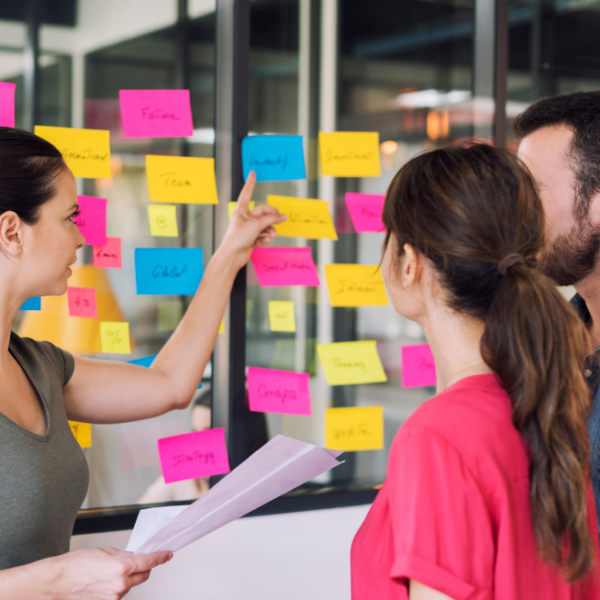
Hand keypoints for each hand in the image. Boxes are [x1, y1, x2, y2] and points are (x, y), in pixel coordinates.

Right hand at [49, 547, 171, 598]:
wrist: (56, 584)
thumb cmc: (76, 565)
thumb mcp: (105, 551)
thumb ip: (124, 555)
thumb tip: (137, 556)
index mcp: (122, 566)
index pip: (150, 561)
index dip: (161, 557)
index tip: (168, 554)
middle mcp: (121, 584)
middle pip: (145, 575)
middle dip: (145, 567)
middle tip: (138, 561)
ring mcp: (115, 597)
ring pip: (132, 585)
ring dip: (130, 578)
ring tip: (110, 572)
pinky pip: (120, 594)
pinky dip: (119, 587)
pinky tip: (106, 582)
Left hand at [219, 171, 286, 269]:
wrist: (232, 256)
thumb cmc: (238, 237)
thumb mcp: (256, 224)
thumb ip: (272, 219)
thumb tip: (283, 216)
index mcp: (241, 210)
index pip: (247, 193)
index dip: (250, 183)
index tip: (252, 173)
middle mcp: (244, 218)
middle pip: (262, 212)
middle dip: (272, 217)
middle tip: (281, 218)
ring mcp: (248, 229)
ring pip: (264, 225)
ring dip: (271, 229)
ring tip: (273, 235)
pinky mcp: (251, 239)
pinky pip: (262, 236)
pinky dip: (266, 238)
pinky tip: (267, 241)